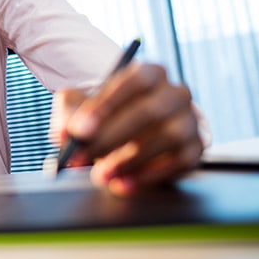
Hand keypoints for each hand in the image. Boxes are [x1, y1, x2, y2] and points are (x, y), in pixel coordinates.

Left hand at [52, 62, 203, 195]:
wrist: (128, 130)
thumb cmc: (102, 114)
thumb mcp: (78, 105)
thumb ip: (67, 114)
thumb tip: (63, 134)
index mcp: (149, 73)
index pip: (133, 81)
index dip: (106, 105)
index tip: (79, 131)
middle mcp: (175, 93)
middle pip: (150, 112)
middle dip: (111, 138)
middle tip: (81, 157)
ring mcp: (190, 122)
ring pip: (166, 138)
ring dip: (129, 160)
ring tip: (99, 175)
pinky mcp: (195, 150)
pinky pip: (178, 164)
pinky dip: (148, 176)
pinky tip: (122, 185)